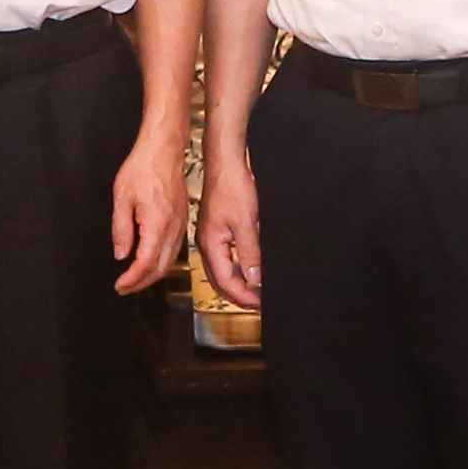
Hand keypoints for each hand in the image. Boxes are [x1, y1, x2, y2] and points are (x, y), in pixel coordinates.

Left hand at [108, 130, 189, 294]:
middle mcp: (173, 229)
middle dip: (141, 284)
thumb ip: (121, 230)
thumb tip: (121, 253)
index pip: (144, 264)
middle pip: (160, 269)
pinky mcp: (183, 220)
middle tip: (125, 288)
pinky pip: (174, 249)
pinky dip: (162, 262)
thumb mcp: (122, 198)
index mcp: (157, 225)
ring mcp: (180, 225)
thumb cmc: (143, 168)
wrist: (163, 151)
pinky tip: (151, 262)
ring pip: (169, 261)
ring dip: (152, 275)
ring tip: (135, 280)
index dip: (131, 280)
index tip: (119, 285)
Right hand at [194, 153, 262, 312]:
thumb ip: (250, 254)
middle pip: (220, 281)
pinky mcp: (216, 231)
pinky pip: (225, 259)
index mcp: (210, 245)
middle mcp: (207, 244)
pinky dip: (237, 270)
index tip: (260, 304)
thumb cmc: (232, 186)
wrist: (225, 163)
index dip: (244, 297)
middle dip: (239, 296)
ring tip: (256, 293)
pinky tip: (249, 270)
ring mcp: (210, 238)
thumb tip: (255, 279)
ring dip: (239, 284)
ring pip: (222, 272)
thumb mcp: (246, 224)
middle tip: (259, 305)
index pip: (226, 283)